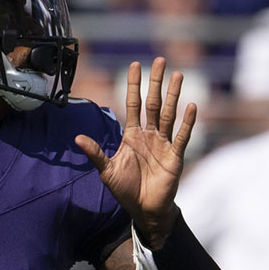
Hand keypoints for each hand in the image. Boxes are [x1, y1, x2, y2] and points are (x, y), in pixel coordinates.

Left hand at [75, 57, 196, 247]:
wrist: (143, 209)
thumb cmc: (125, 189)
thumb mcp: (107, 170)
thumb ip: (96, 153)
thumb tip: (77, 139)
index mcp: (132, 135)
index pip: (133, 104)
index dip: (133, 85)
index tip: (133, 65)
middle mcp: (149, 135)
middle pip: (153, 103)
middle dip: (155, 82)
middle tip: (159, 60)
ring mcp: (164, 143)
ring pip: (170, 114)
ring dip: (174, 95)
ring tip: (178, 75)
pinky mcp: (175, 156)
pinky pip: (182, 136)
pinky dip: (187, 122)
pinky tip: (191, 106)